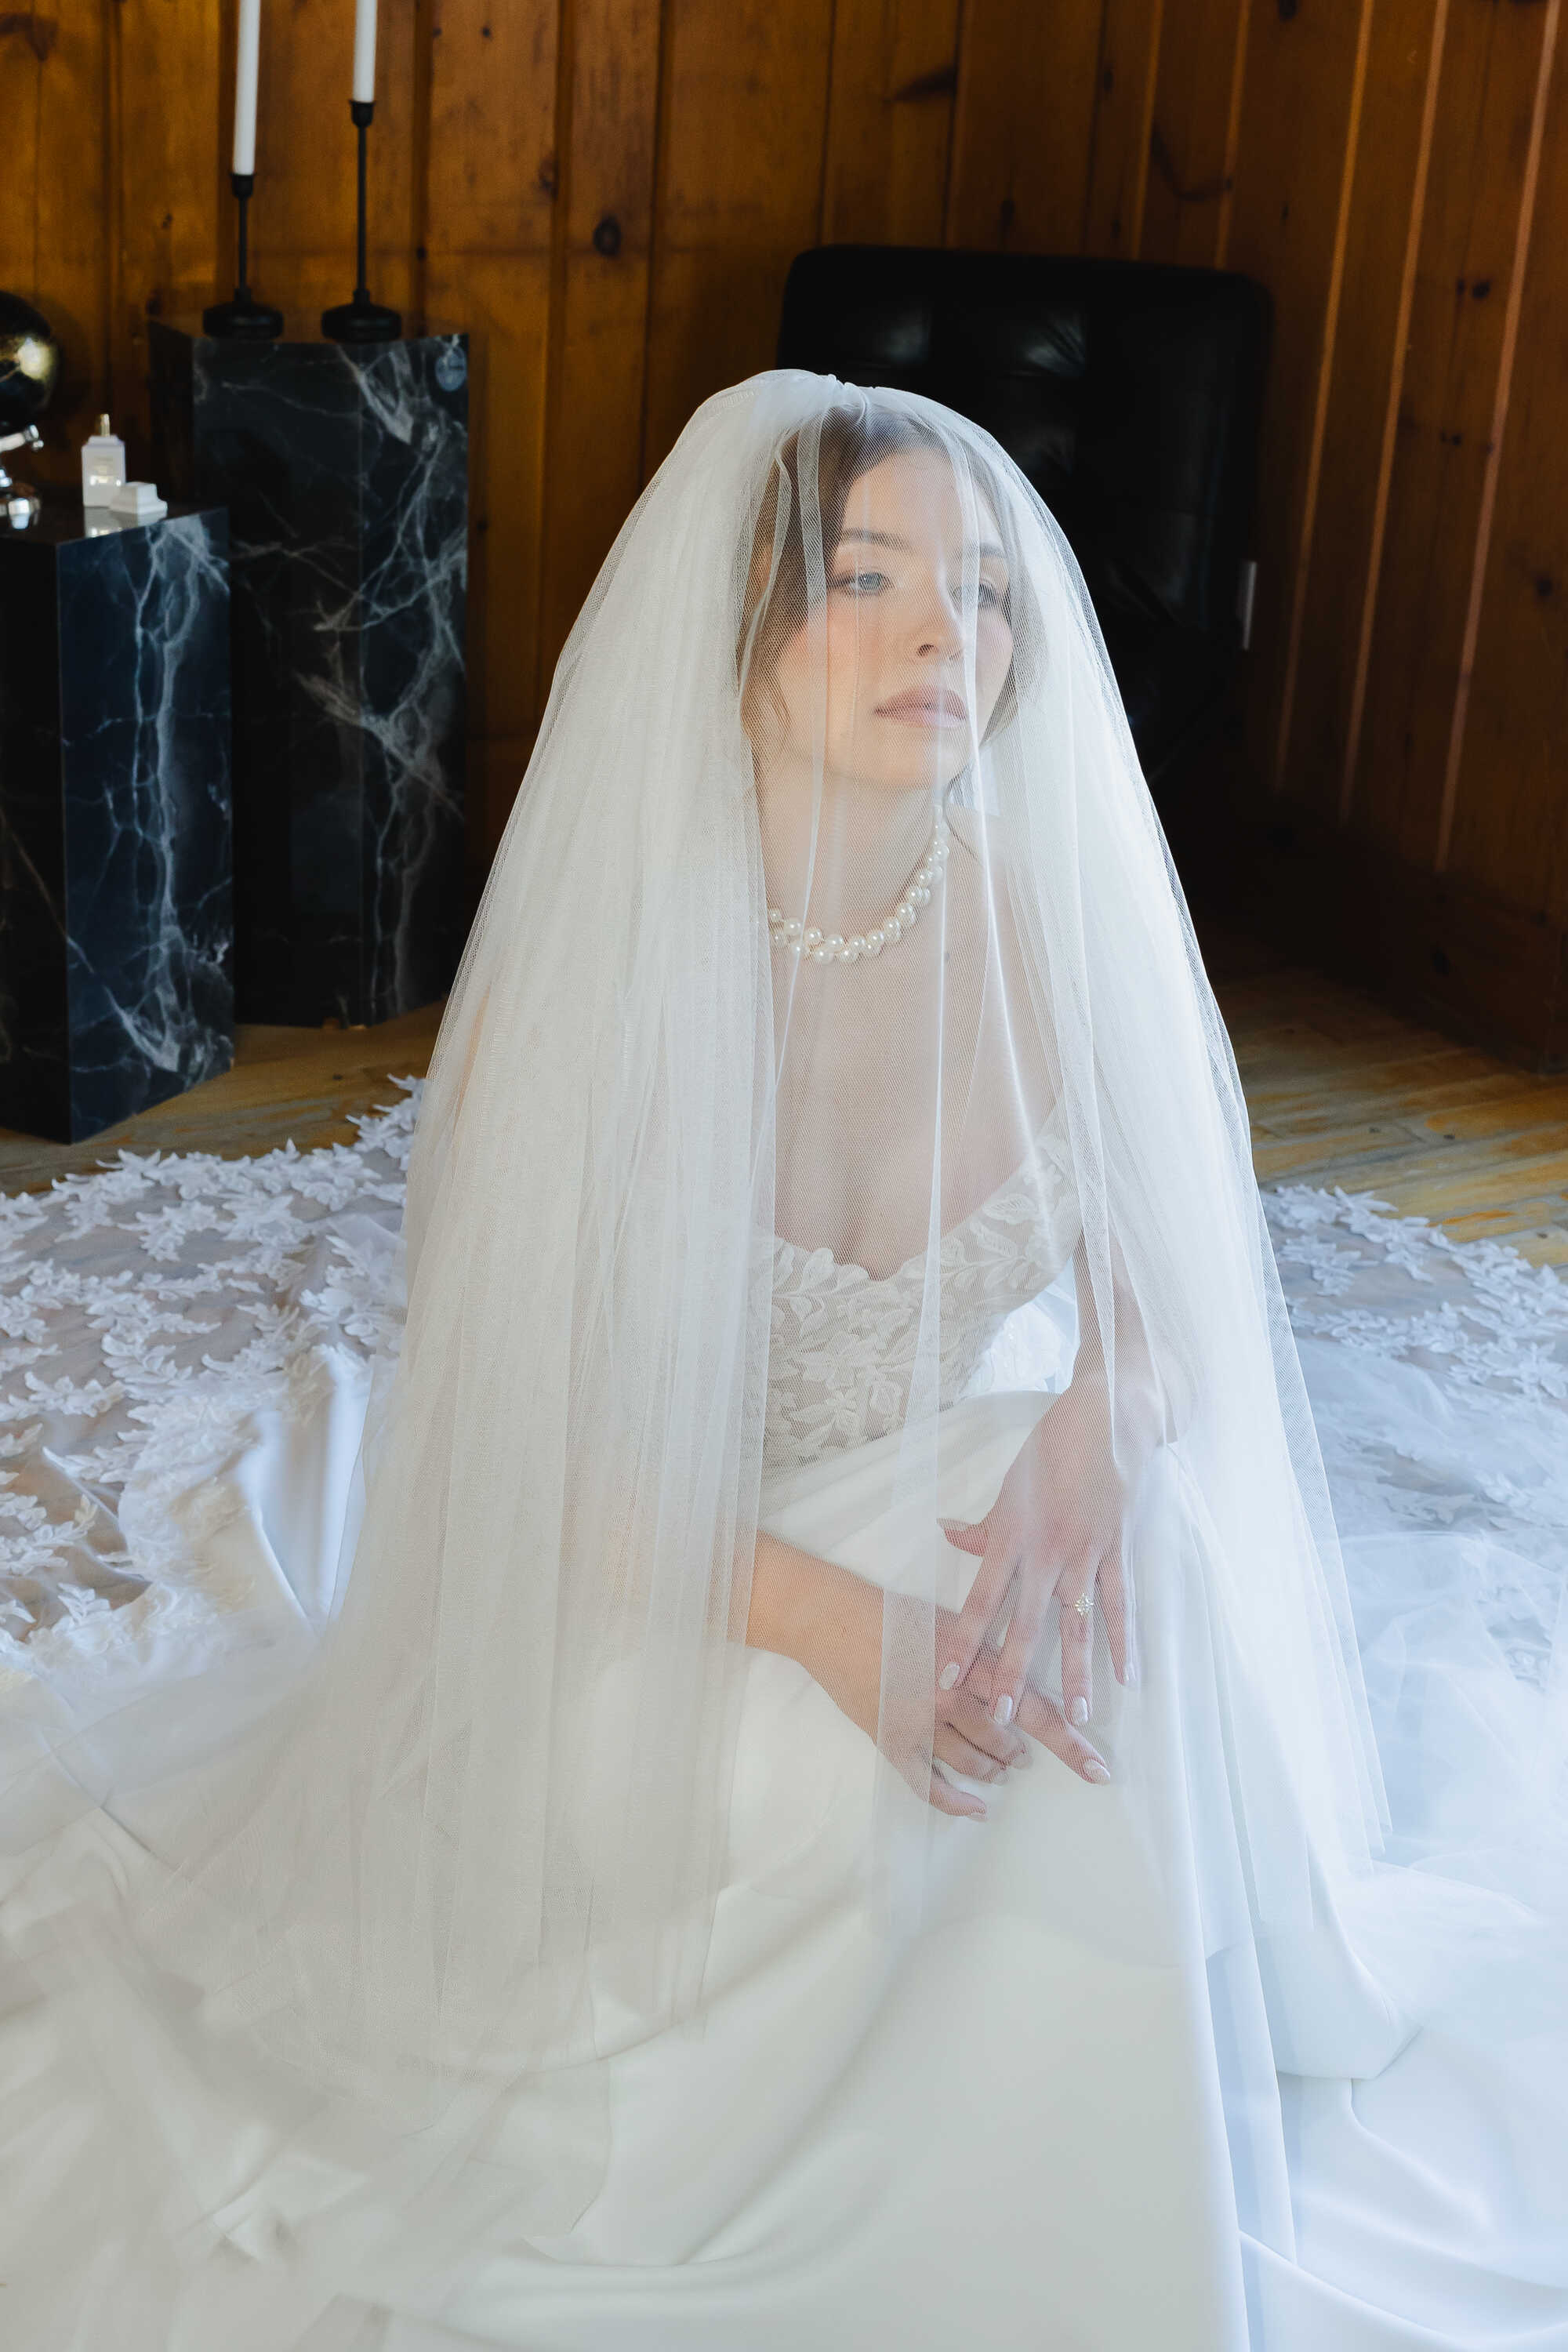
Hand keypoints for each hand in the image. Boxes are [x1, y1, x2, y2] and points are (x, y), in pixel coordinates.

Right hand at [795, 1568, 1109, 1821]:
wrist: (832, 1620)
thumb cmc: (893, 1614)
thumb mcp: (952, 1620)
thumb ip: (989, 1650)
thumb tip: (1022, 1678)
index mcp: (975, 1660)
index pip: (1035, 1708)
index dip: (1070, 1742)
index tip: (1099, 1770)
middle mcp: (953, 1695)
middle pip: (1008, 1741)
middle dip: (1022, 1754)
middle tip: (1024, 1756)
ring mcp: (921, 1722)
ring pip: (976, 1763)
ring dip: (995, 1770)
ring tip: (1002, 1768)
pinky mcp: (893, 1742)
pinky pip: (931, 1786)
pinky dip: (957, 1802)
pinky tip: (976, 1808)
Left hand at [936, 1373, 1135, 1736]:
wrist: (1105, 1420)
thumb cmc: (1050, 1449)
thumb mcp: (1008, 1486)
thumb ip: (983, 1526)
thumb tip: (947, 1535)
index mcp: (1012, 1536)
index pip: (981, 1600)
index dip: (963, 1640)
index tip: (947, 1678)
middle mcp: (1046, 1552)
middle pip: (1025, 1624)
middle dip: (1012, 1673)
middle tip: (1002, 1717)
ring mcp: (1086, 1555)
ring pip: (1077, 1625)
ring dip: (1075, 1673)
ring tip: (1074, 1716)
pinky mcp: (1117, 1551)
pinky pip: (1120, 1604)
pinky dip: (1124, 1641)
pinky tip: (1126, 1677)